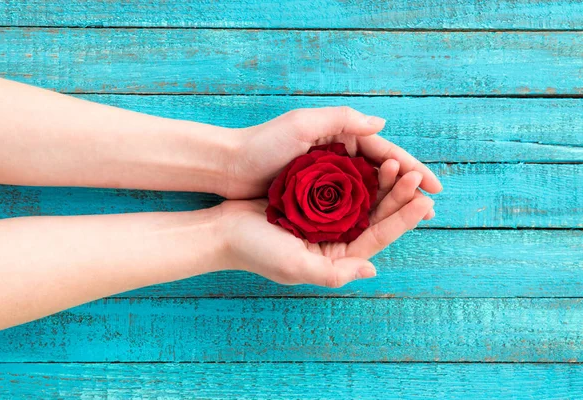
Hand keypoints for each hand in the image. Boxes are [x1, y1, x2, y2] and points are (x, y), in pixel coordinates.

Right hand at [216, 163, 433, 287]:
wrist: (223, 230)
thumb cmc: (256, 251)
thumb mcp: (295, 267)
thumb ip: (334, 273)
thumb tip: (372, 270)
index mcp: (336, 256)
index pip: (378, 237)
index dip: (402, 219)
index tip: (424, 201)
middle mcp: (335, 239)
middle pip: (375, 216)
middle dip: (397, 196)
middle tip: (415, 175)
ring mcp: (324, 220)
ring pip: (362, 200)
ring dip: (380, 183)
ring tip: (396, 163)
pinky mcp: (312, 202)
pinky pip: (342, 187)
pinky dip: (357, 176)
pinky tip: (368, 160)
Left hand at [226, 107, 442, 203]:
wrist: (230, 167)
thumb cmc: (262, 144)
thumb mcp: (302, 124)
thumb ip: (342, 120)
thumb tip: (382, 124)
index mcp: (339, 135)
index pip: (384, 151)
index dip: (411, 168)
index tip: (434, 186)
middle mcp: (337, 154)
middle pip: (381, 172)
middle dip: (407, 188)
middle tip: (431, 208)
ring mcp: (326, 175)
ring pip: (368, 189)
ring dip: (391, 202)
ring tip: (413, 218)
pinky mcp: (314, 193)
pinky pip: (348, 202)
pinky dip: (366, 210)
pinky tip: (380, 223)